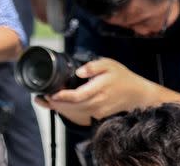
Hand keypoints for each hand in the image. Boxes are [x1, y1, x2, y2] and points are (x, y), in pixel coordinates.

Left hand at [34, 58, 156, 125]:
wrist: (137, 94)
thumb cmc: (122, 77)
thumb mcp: (108, 64)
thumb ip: (93, 66)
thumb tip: (80, 71)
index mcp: (99, 90)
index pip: (77, 96)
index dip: (62, 96)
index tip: (50, 93)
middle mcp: (98, 103)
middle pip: (73, 107)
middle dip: (56, 104)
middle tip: (42, 97)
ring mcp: (98, 112)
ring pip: (75, 113)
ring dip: (60, 109)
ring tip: (46, 101)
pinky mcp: (98, 116)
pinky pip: (81, 116)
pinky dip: (68, 112)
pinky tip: (59, 106)